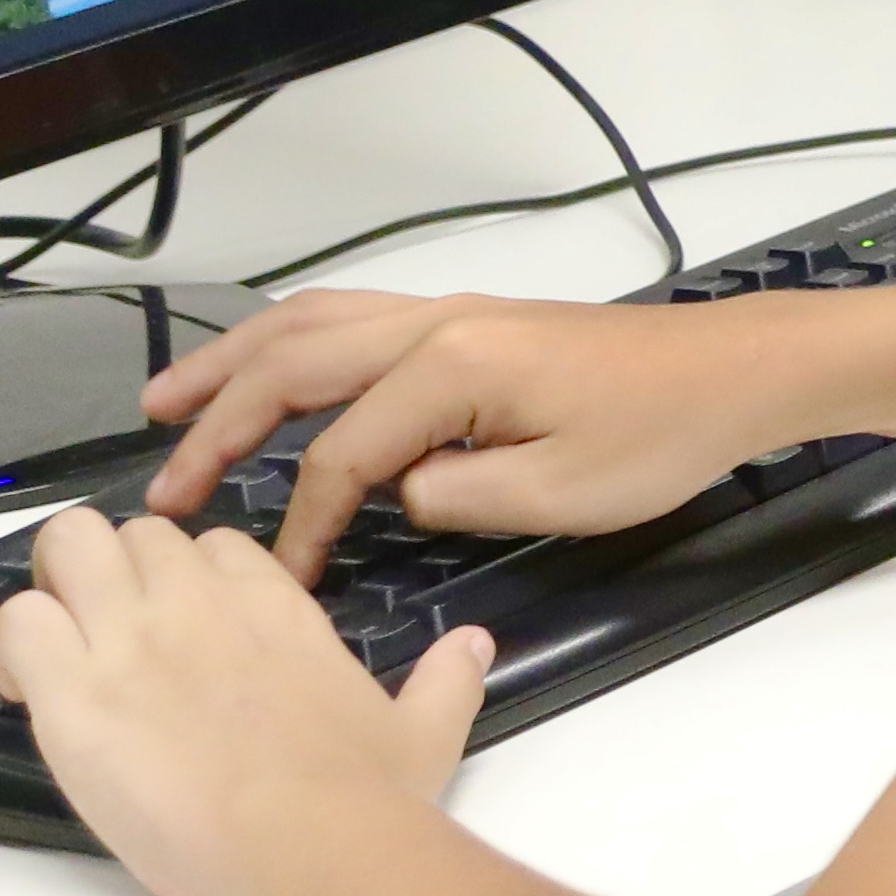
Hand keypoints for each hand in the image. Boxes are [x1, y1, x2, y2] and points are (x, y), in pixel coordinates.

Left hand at [0, 503, 489, 895]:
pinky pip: (15, 622)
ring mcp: (129, 638)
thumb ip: (445, 680)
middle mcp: (194, 601)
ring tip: (58, 656)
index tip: (184, 634)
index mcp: (272, 605)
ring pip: (66, 546)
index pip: (211, 546)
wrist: (312, 842)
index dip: (189, 581)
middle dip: (113, 576)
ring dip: (57, 590)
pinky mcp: (72, 692)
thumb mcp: (427, 730)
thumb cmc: (370, 794)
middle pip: (132, 533)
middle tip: (110, 642)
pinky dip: (12, 647)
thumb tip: (475, 645)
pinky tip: (24, 692)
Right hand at [143, 284, 843, 579]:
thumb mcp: (560, 492)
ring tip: (167, 403)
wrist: (734, 373)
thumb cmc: (661, 435)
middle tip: (161, 486)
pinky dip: (286, 344)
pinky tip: (263, 370)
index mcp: (453, 367)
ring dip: (232, 364)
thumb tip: (395, 492)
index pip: (342, 454)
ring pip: (309, 326)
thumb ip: (456, 497)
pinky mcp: (467, 321)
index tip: (281, 582)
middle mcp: (436, 323)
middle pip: (293, 366)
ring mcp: (449, 313)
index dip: (304, 523)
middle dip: (216, 424)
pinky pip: (346, 320)